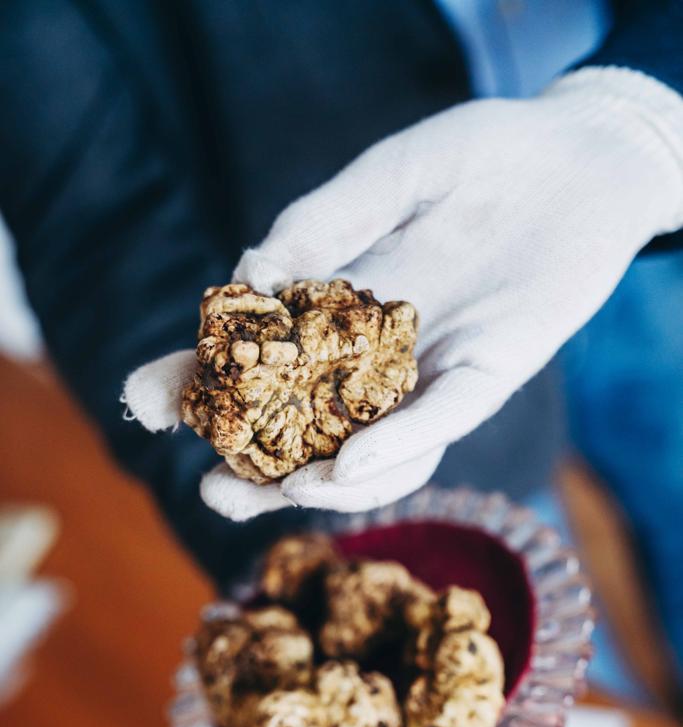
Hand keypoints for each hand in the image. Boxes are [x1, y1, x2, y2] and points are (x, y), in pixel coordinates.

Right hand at [124, 67, 682, 519]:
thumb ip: (323, 219)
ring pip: (372, 448)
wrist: (584, 158)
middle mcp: (381, 352)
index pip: (256, 355)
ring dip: (322, 481)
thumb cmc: (483, 156)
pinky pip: (443, 419)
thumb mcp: (393, 172)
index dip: (199, 380)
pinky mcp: (490, 373)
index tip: (143, 401)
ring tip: (281, 492)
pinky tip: (352, 463)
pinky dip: (399, 444)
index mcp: (340, 305)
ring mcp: (433, 370)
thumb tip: (253, 278)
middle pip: (306, 426)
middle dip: (257, 464)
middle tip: (214, 486)